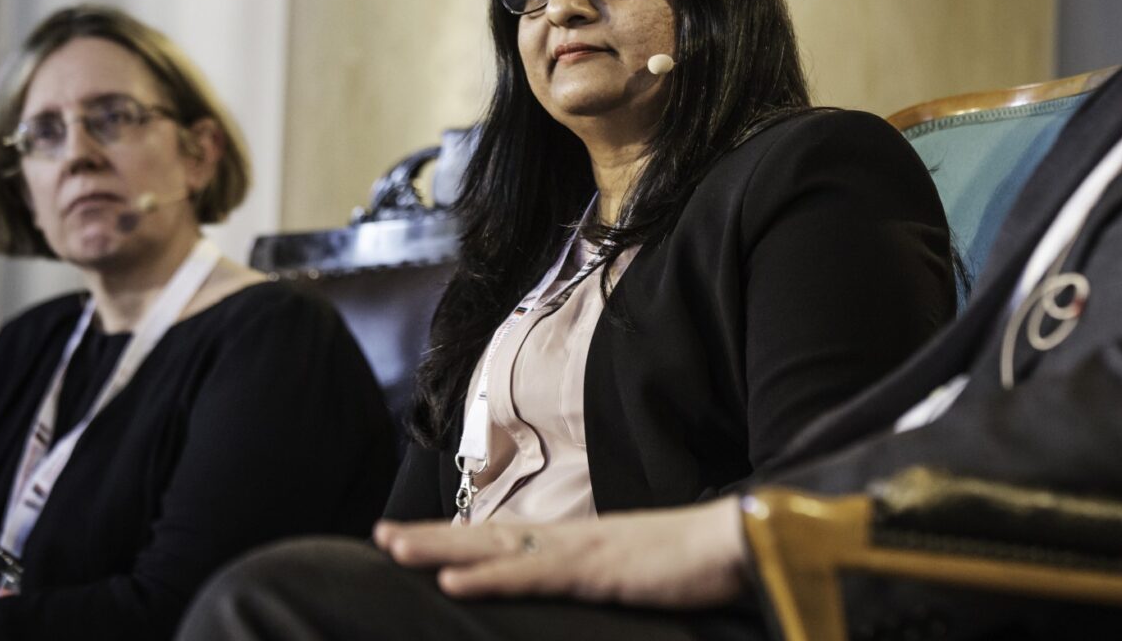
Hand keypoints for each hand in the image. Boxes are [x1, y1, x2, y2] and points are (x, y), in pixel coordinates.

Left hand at [374, 497, 746, 607]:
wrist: (742, 543)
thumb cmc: (697, 563)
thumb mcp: (639, 576)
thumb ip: (604, 579)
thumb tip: (584, 588)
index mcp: (583, 542)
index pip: (508, 539)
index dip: (461, 539)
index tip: (417, 539)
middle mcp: (574, 538)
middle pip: (489, 537)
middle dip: (432, 537)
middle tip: (379, 533)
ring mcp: (583, 551)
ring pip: (497, 549)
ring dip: (442, 550)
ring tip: (394, 549)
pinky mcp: (597, 570)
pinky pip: (532, 576)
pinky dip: (489, 578)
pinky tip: (451, 582)